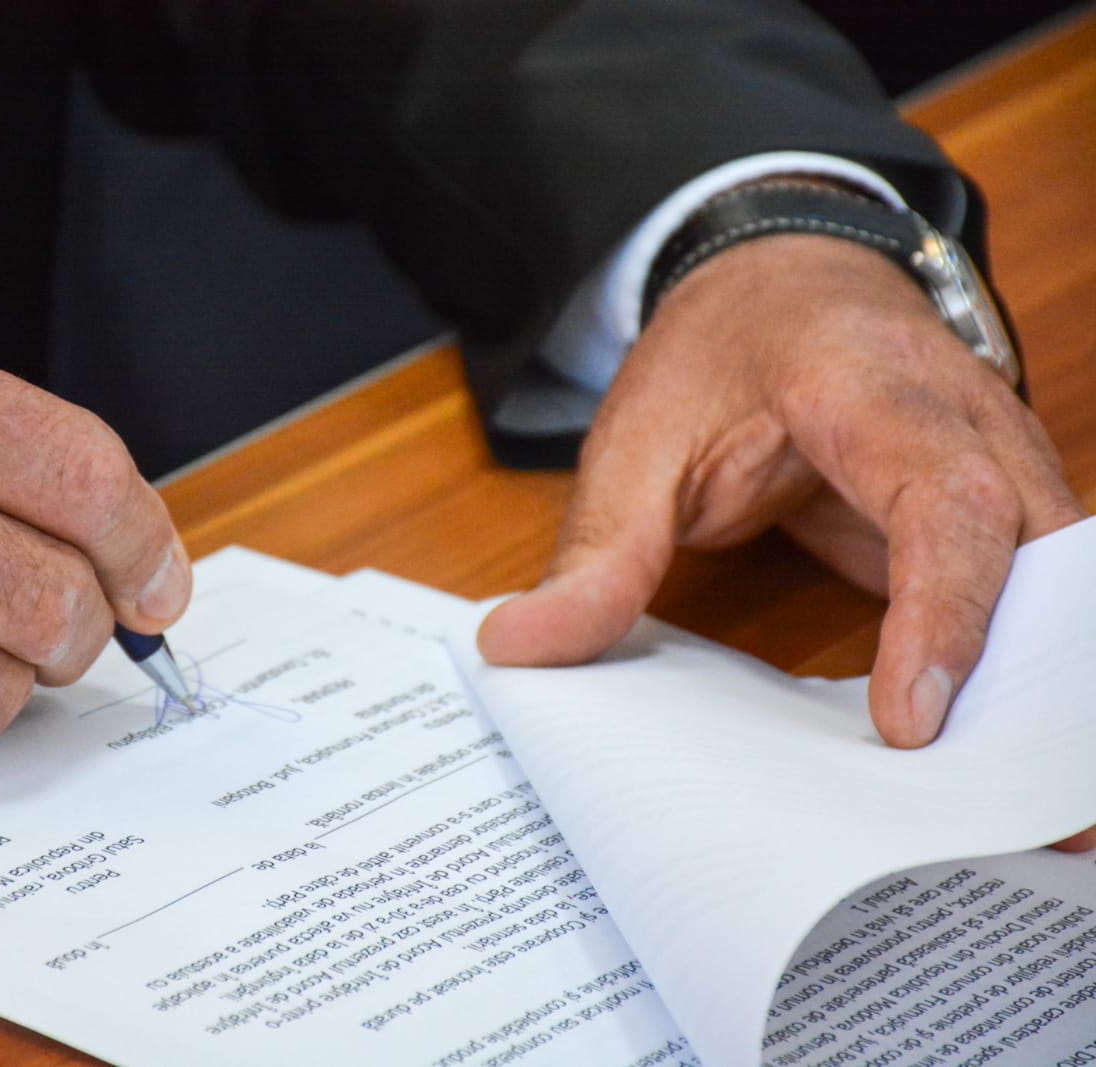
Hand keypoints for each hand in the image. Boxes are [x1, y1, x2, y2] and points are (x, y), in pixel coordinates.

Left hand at [477, 234, 1093, 850]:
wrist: (783, 280)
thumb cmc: (719, 350)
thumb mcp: (638, 438)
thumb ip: (598, 547)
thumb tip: (518, 645)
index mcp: (875, 391)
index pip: (946, 503)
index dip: (942, 613)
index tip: (911, 721)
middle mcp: (970, 424)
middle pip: (1046, 551)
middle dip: (1041, 677)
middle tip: (1029, 817)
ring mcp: (1001, 467)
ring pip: (1066, 581)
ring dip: (1048, 685)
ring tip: (1033, 816)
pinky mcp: (998, 516)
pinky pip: (1039, 597)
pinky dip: (1026, 669)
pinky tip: (999, 751)